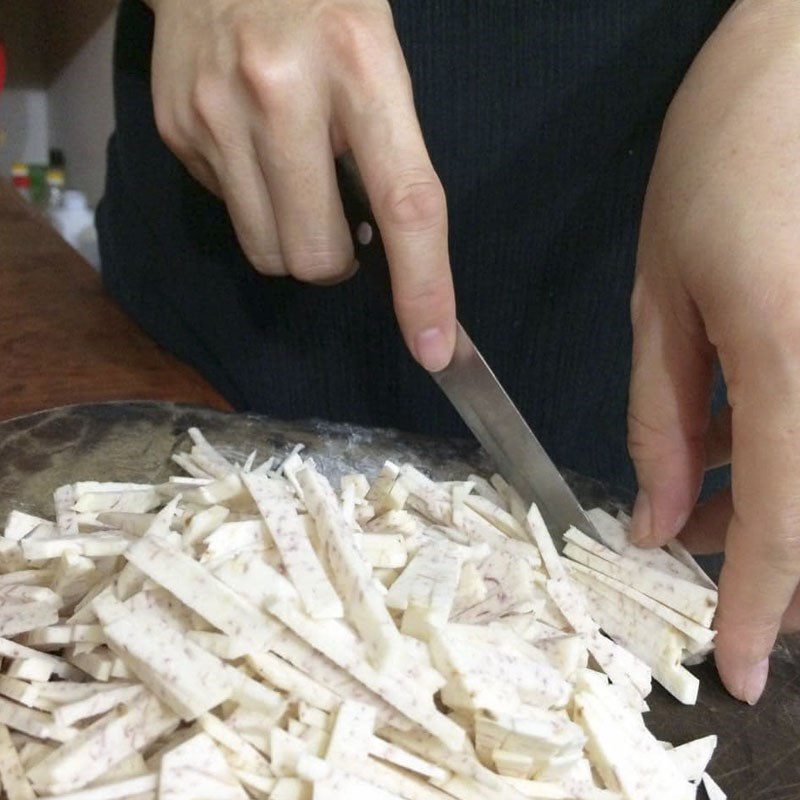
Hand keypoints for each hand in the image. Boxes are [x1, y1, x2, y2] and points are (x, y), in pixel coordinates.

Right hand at [146, 0, 455, 370]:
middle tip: (342, 220)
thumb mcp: (378, 54)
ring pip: (268, 253)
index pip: (404, 203)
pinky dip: (254, 205)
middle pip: (316, 255)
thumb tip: (383, 245)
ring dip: (295, 242)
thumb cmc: (323, 4)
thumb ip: (388, 147)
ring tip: (298, 184)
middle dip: (336, 262)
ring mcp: (218, 114)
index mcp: (360, 64)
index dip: (423, 286)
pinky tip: (255, 151)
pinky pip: (229, 217)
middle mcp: (281, 91)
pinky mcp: (178, 130)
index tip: (435, 349)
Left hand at [627, 0, 799, 703]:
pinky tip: (736, 423)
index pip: (791, 525)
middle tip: (683, 531)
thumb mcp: (665, 291)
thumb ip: (663, 415)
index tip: (741, 672)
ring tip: (696, 474)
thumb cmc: (727, 156)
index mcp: (794, 353)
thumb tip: (658, 520)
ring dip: (770, 502)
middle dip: (762, 552)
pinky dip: (784, 449)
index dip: (764, 610)